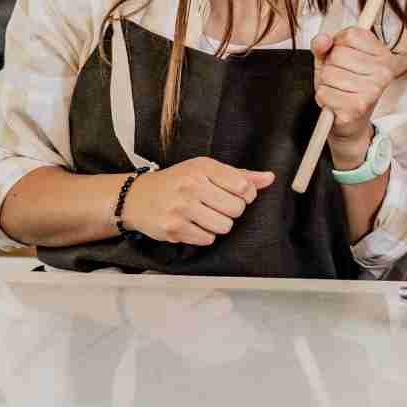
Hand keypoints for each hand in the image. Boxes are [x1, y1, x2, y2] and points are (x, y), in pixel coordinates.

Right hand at [122, 157, 275, 245]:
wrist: (137, 197)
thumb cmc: (176, 182)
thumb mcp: (205, 171)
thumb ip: (239, 175)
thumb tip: (269, 178)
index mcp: (202, 167)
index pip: (244, 186)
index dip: (246, 196)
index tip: (236, 195)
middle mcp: (192, 185)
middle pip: (236, 209)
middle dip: (230, 211)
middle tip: (215, 206)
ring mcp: (181, 208)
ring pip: (224, 227)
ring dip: (218, 225)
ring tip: (203, 216)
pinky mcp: (174, 228)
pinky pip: (207, 239)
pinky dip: (204, 235)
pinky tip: (192, 224)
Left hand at [310, 27, 402, 155]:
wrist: (351, 123)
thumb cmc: (344, 87)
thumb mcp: (333, 59)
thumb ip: (324, 45)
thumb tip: (322, 40)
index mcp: (383, 54)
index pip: (350, 35)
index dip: (338, 46)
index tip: (345, 59)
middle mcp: (383, 72)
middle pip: (337, 55)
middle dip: (330, 67)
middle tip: (340, 79)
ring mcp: (372, 91)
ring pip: (328, 74)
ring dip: (326, 84)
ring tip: (338, 91)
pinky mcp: (356, 108)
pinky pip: (324, 93)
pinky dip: (323, 98)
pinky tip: (336, 102)